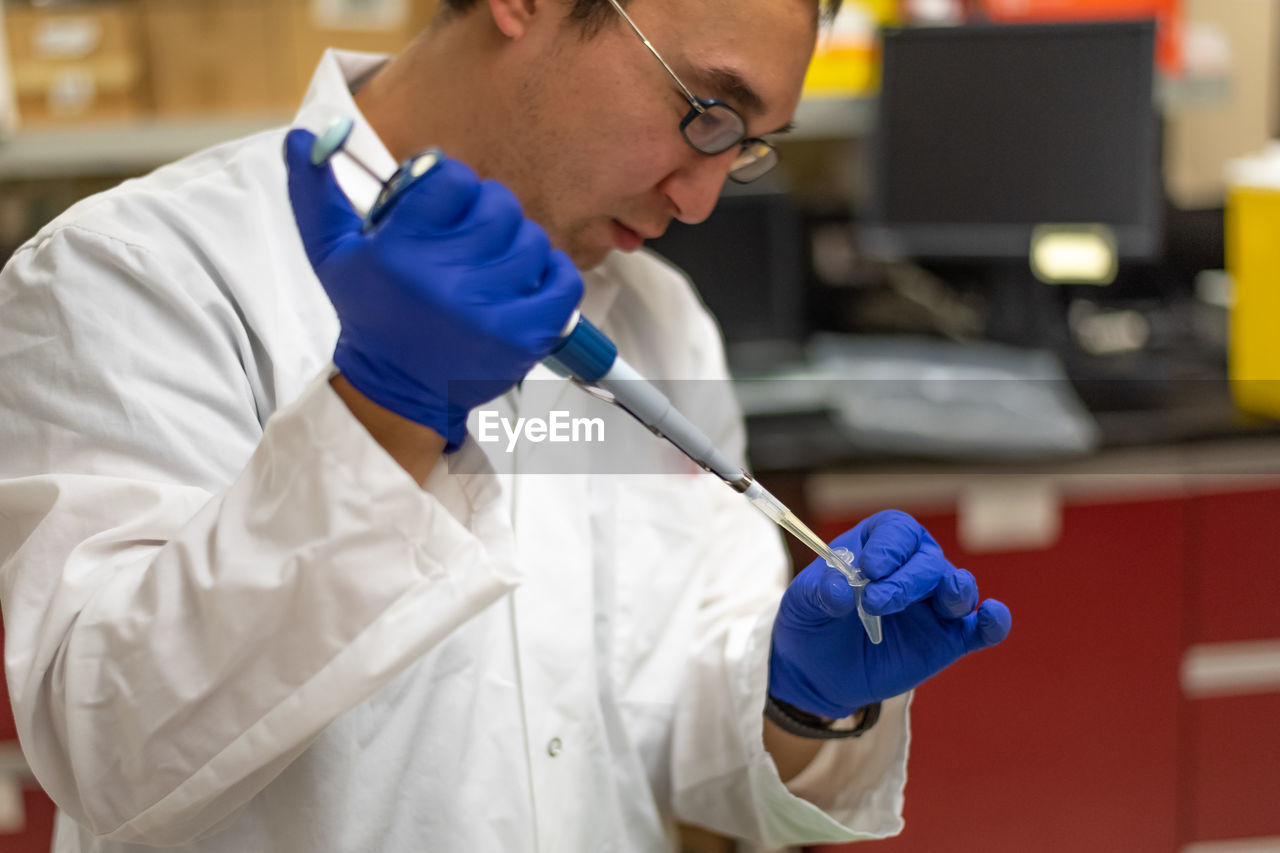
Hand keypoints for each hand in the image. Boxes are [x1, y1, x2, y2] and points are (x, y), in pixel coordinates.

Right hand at [283, 129, 582, 449]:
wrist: (399, 389)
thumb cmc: (372, 314)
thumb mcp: (332, 255)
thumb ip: (315, 193)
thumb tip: (300, 136)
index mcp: (401, 250)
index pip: (453, 178)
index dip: (452, 187)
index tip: (444, 208)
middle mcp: (446, 278)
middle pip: (499, 205)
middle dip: (486, 216)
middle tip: (469, 241)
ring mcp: (490, 310)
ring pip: (533, 239)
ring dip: (518, 248)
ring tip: (493, 268)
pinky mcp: (526, 336)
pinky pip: (565, 279)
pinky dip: (552, 277)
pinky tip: (525, 286)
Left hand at [769, 510, 1011, 718]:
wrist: (818, 671)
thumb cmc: (813, 622)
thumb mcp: (801, 604)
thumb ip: (818, 592)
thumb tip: (840, 592)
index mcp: (878, 547)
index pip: (897, 531)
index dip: (889, 546)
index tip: (869, 568)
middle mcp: (912, 569)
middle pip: (927, 561)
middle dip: (907, 580)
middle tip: (875, 603)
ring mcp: (933, 605)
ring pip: (958, 588)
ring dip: (954, 592)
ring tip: (942, 603)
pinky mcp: (949, 640)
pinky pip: (981, 628)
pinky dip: (994, 622)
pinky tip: (993, 618)